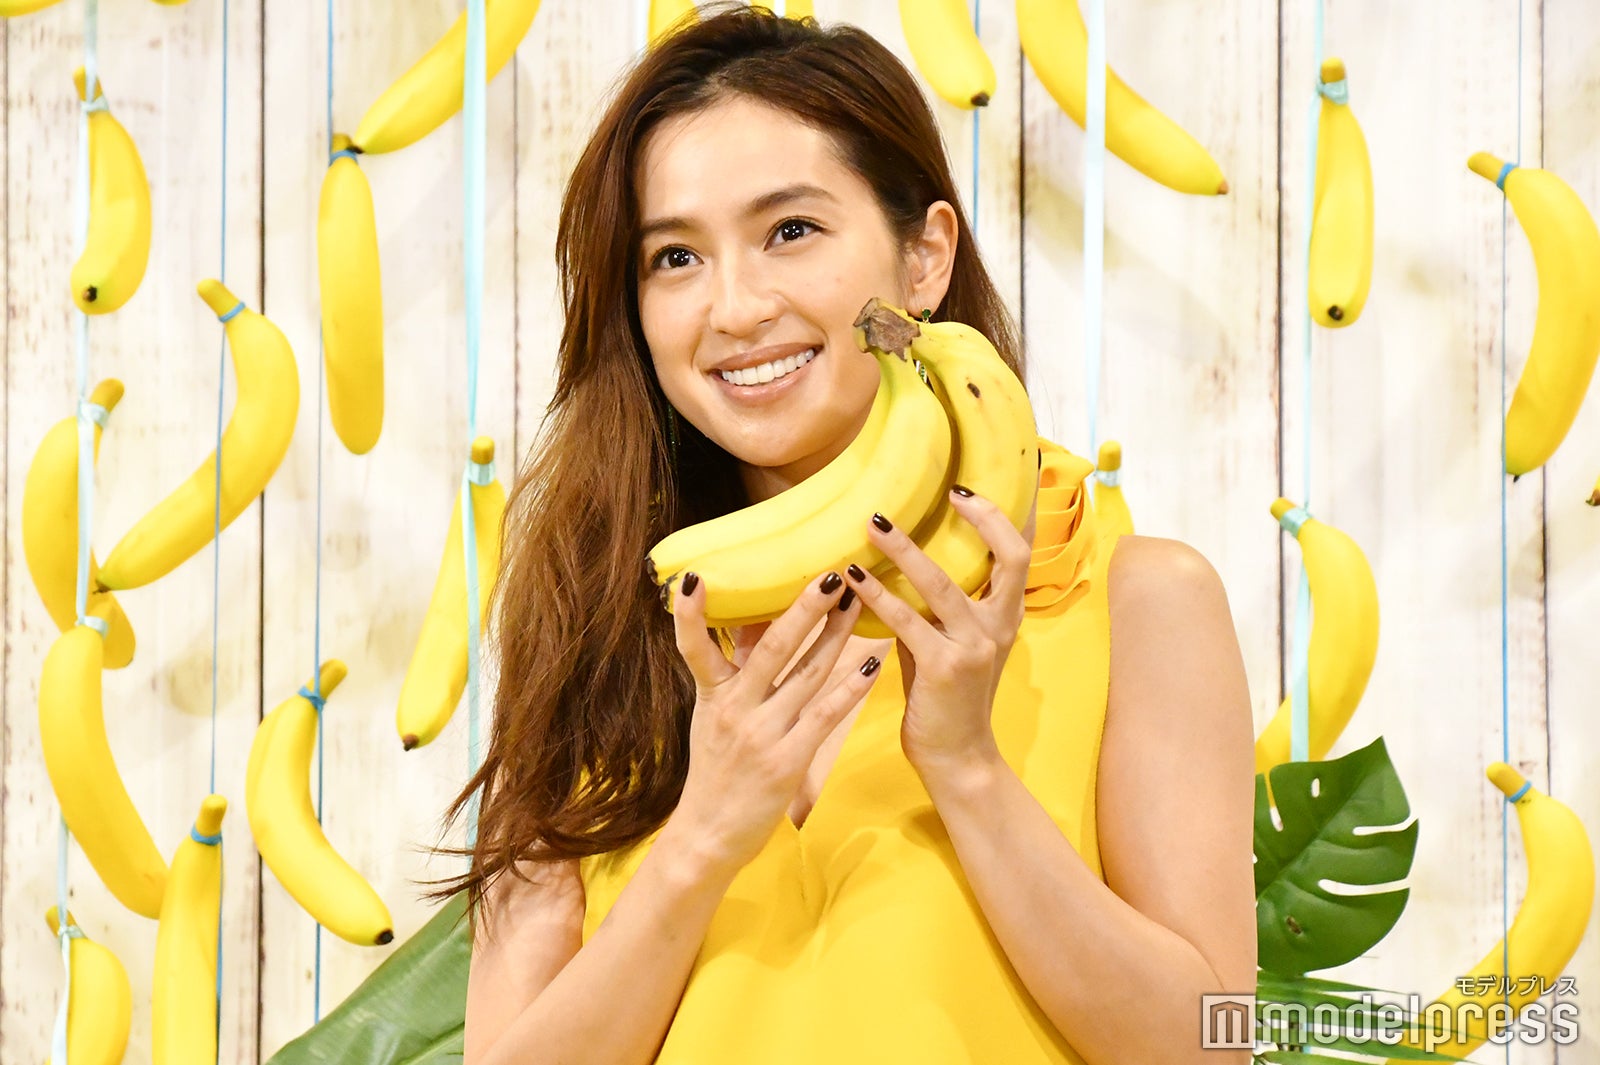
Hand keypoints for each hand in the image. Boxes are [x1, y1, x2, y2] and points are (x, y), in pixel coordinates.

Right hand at [668, 570, 883, 876]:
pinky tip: (874, 661)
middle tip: (830, 573)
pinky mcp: (789, 760)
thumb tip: (748, 616)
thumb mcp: (713, 714)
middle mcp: (735, 710)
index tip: (695, 578)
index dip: (690, 616)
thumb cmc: (716, 768)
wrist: (710, 834)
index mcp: (712, 694)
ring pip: (807, 675)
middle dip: (802, 610)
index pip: (693, 648)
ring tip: (858, 601)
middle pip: (771, 649)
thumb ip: (734, 667)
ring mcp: (763, 735)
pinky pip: (826, 715)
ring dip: (836, 636)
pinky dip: (851, 686)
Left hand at [841, 484, 1037, 782]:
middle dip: (982, 517)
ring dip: (905, 550)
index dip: (1005, 515)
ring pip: (943, 584)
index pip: (1020, 553)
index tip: (974, 485)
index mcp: (1006, 614)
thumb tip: (905, 557)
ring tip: (874, 523)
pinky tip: (853, 578)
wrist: (958, 757)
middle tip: (949, 490)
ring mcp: (976, 646)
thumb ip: (940, 604)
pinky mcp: (946, 668)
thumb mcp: (955, 641)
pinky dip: (878, 596)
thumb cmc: (948, 696)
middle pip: (1010, 556)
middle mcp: (999, 625)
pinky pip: (908, 621)